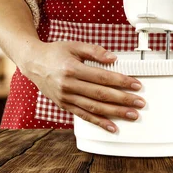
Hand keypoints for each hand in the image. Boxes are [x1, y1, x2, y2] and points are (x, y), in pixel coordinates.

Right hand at [20, 41, 145, 132]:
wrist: (33, 63)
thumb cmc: (54, 53)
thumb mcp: (74, 45)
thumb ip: (95, 51)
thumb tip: (113, 58)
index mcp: (72, 69)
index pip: (102, 77)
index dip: (121, 82)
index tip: (135, 85)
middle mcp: (68, 85)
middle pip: (101, 95)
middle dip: (123, 100)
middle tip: (139, 102)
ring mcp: (66, 98)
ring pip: (94, 108)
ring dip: (115, 113)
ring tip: (131, 115)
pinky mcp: (65, 105)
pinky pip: (84, 116)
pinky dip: (99, 123)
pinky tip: (112, 126)